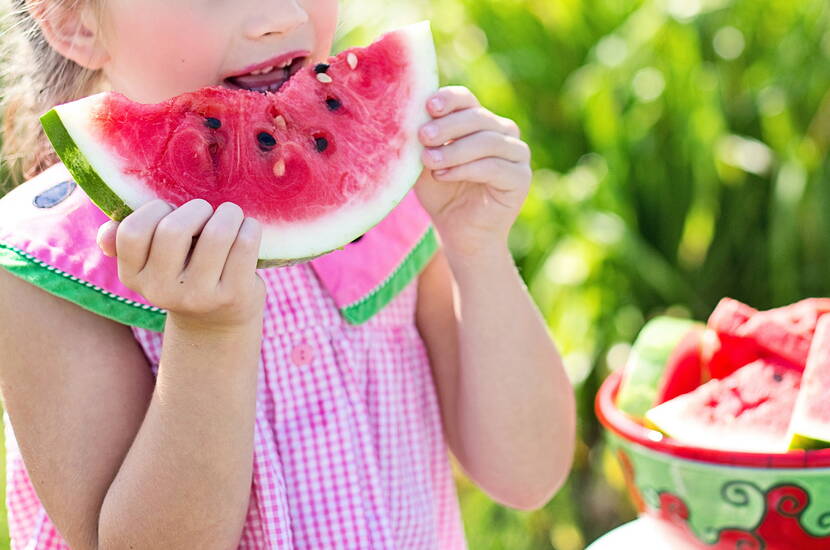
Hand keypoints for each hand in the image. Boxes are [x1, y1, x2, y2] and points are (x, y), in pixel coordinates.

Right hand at [96, 199, 265, 331]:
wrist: (218, 321)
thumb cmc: (184, 273)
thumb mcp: (152, 263)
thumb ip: (128, 243)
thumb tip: (106, 233)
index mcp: (134, 276)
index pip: (132, 232)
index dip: (155, 210)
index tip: (171, 212)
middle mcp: (162, 291)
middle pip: (174, 230)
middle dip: (196, 209)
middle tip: (207, 213)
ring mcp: (199, 296)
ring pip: (217, 234)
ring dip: (229, 214)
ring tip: (231, 217)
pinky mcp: (233, 296)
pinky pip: (245, 244)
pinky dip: (250, 228)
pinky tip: (248, 230)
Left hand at [415, 86, 531, 259]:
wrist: (459, 233)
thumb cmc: (441, 194)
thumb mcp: (425, 163)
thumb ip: (423, 140)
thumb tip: (410, 115)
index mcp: (480, 121)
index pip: (466, 100)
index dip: (449, 99)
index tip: (428, 106)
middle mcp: (503, 132)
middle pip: (477, 117)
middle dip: (447, 126)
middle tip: (423, 136)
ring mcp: (516, 154)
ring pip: (487, 141)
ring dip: (454, 150)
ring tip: (429, 161)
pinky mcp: (521, 177)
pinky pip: (495, 166)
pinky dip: (466, 169)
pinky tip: (443, 175)